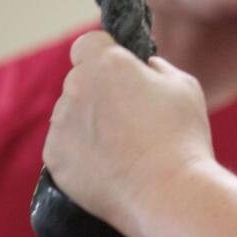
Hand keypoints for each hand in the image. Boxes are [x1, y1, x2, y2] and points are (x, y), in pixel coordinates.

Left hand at [43, 31, 213, 224]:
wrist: (166, 193)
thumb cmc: (181, 136)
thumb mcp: (183, 84)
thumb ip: (156, 68)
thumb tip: (144, 68)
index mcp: (107, 63)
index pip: (87, 43)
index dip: (103, 53)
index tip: (119, 71)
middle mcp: (76, 88)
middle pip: (79, 80)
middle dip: (99, 91)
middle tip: (129, 115)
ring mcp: (61, 124)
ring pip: (70, 114)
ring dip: (87, 122)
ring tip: (121, 146)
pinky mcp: (54, 158)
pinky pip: (63, 145)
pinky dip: (79, 152)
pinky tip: (108, 164)